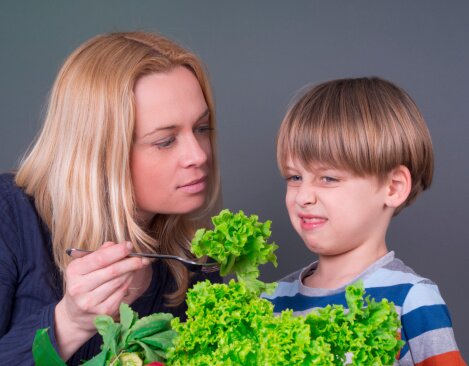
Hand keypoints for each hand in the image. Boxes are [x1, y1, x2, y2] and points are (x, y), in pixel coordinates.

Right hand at [54, 241, 149, 359]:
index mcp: (74, 272)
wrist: (75, 315)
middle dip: (130, 262)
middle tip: (142, 257)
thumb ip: (98, 254)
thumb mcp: (84, 266)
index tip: (130, 245)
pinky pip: (121, 293)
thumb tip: (114, 245)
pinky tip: (129, 278)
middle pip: (113, 271)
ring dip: (131, 272)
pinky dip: (128, 283)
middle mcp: (79, 288)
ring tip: (137, 265)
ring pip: (119, 282)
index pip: (100, 259)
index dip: (118, 251)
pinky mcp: (103, 312)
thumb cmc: (82, 284)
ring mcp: (91, 302)